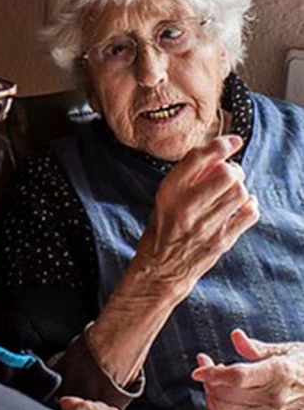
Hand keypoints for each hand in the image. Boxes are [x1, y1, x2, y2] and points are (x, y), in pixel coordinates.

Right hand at [131, 135, 258, 304]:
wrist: (161, 267)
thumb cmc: (163, 227)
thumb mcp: (165, 197)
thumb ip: (188, 177)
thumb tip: (219, 154)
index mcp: (169, 192)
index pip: (197, 159)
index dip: (220, 145)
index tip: (232, 141)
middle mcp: (186, 207)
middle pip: (226, 175)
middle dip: (233, 170)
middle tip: (230, 174)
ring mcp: (205, 225)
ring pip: (240, 193)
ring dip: (241, 188)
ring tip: (233, 191)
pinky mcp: (221, 240)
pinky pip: (249, 214)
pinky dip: (249, 205)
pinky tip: (240, 206)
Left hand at [191, 329, 303, 409]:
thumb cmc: (302, 363)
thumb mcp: (284, 349)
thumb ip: (256, 347)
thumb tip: (235, 335)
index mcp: (279, 374)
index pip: (238, 377)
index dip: (214, 372)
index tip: (199, 364)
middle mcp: (274, 397)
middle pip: (227, 394)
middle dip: (208, 379)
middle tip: (204, 363)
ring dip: (210, 393)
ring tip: (212, 377)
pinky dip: (216, 406)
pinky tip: (218, 390)